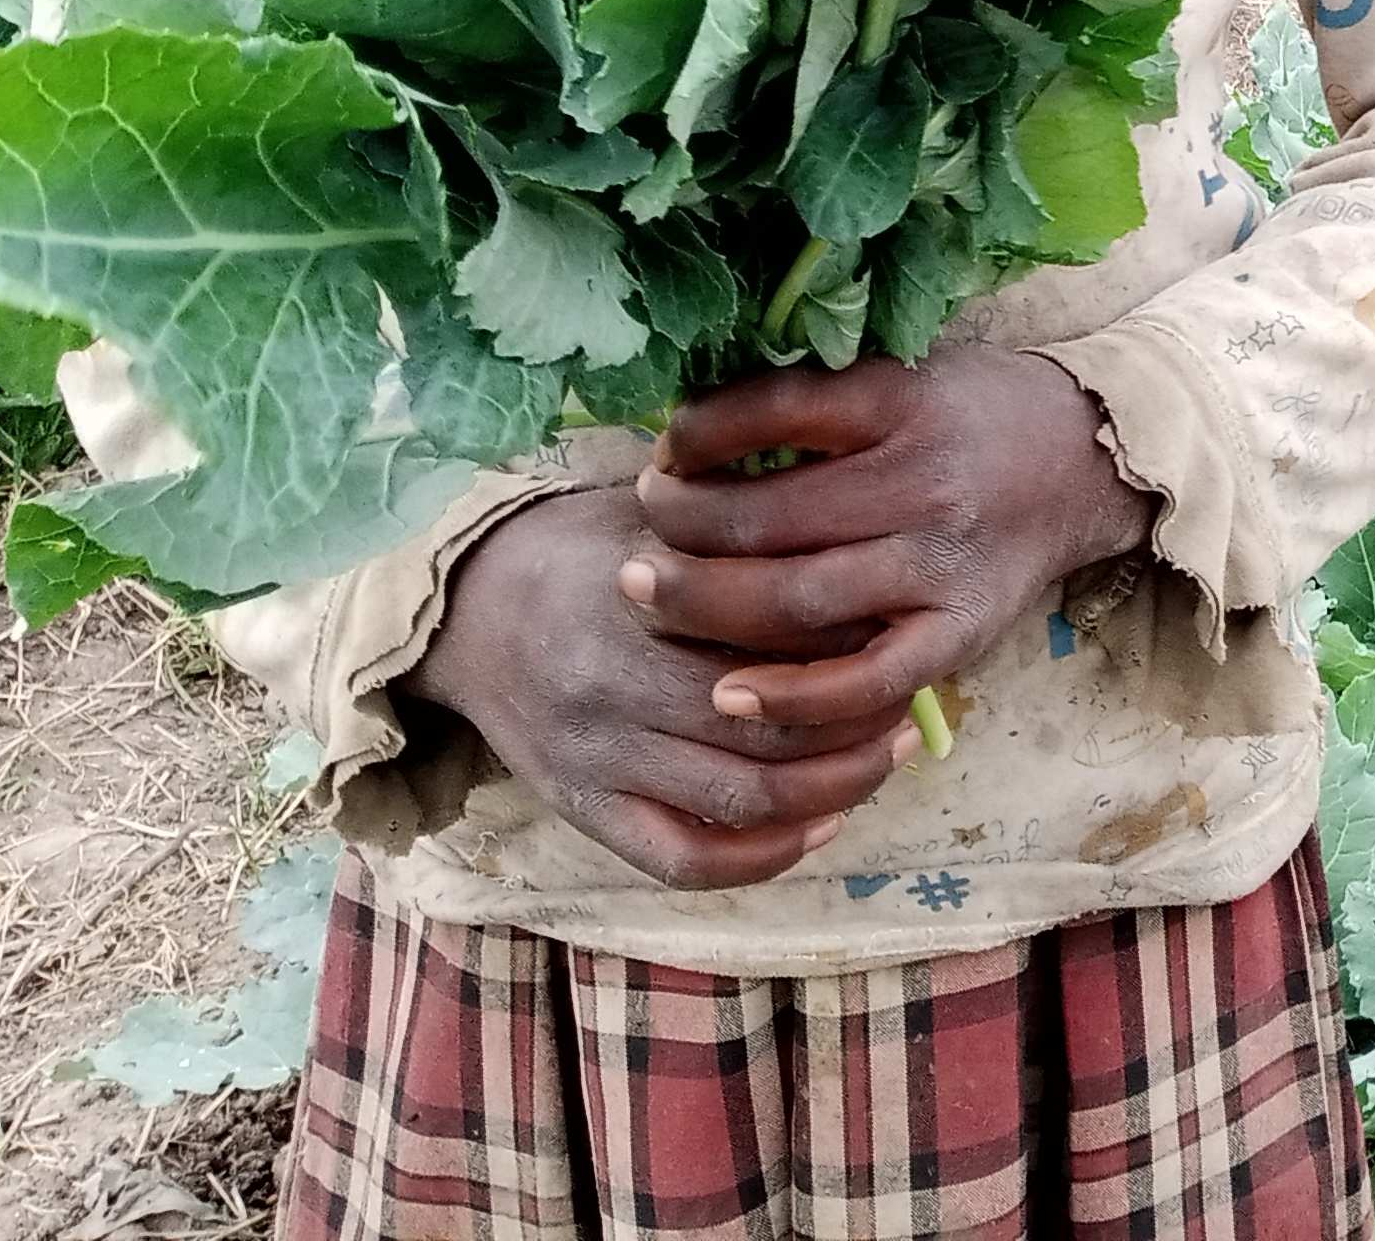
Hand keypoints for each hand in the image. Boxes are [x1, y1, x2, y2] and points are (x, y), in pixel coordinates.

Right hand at [406, 485, 912, 892]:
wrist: (465, 607)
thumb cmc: (586, 549)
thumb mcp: (660, 516)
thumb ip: (741, 538)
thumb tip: (860, 555)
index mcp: (641, 598)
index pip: (775, 632)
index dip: (854, 640)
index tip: (901, 628)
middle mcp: (616, 684)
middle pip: (772, 726)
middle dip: (858, 722)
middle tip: (910, 702)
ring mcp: (598, 756)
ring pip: (741, 798)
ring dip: (833, 787)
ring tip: (884, 756)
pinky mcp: (582, 809)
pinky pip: (683, 859)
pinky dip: (762, 855)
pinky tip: (819, 825)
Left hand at [620, 349, 1150, 746]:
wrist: (1088, 461)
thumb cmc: (976, 410)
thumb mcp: (905, 371)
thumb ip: (818, 395)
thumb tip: (693, 423)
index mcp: (905, 401)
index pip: (777, 410)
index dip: (698, 434)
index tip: (664, 449)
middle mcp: (923, 482)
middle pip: (768, 518)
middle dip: (679, 527)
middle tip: (639, 528)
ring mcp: (940, 565)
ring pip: (796, 602)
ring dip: (704, 605)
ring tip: (648, 595)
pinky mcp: (958, 632)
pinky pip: (863, 681)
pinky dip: (790, 695)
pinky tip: (727, 691)